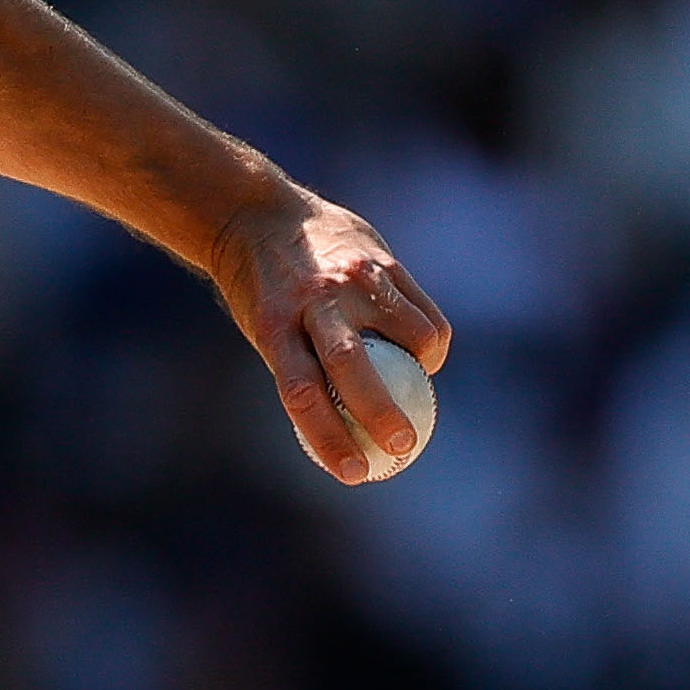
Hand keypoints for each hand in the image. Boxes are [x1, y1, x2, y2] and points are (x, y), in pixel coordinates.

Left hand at [209, 190, 451, 484]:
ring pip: (409, 335)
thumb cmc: (265, 289)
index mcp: (275, 326)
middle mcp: (315, 300)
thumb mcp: (268, 328)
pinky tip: (425, 355)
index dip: (330, 439)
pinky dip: (429, 341)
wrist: (259, 215)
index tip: (355, 474)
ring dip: (422, 371)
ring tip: (417, 390)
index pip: (303, 394)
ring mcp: (352, 277)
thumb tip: (345, 433)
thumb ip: (304, 370)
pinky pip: (423, 312)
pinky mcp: (383, 259)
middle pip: (352, 366)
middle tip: (404, 447)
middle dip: (382, 413)